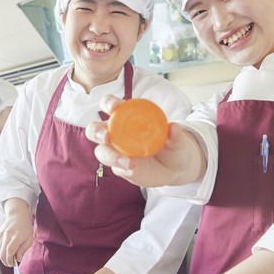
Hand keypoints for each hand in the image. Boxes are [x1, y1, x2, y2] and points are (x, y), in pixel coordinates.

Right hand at [0, 199, 33, 265]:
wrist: (17, 215)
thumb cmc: (25, 228)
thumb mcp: (29, 239)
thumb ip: (23, 250)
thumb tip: (18, 259)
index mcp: (17, 236)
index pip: (10, 250)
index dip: (10, 259)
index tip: (12, 265)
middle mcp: (7, 235)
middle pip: (2, 252)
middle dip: (5, 261)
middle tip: (10, 264)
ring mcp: (1, 235)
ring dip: (4, 257)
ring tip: (10, 257)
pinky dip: (2, 251)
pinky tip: (7, 250)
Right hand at [85, 94, 204, 187]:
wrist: (176, 168)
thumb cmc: (173, 146)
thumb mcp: (177, 139)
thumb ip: (175, 134)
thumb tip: (174, 127)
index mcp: (128, 117)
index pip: (112, 106)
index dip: (109, 103)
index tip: (114, 107)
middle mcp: (117, 133)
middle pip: (95, 129)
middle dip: (97, 131)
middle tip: (106, 137)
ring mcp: (116, 152)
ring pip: (101, 151)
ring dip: (110, 155)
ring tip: (127, 162)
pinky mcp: (120, 167)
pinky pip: (115, 168)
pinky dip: (122, 169)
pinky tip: (134, 170)